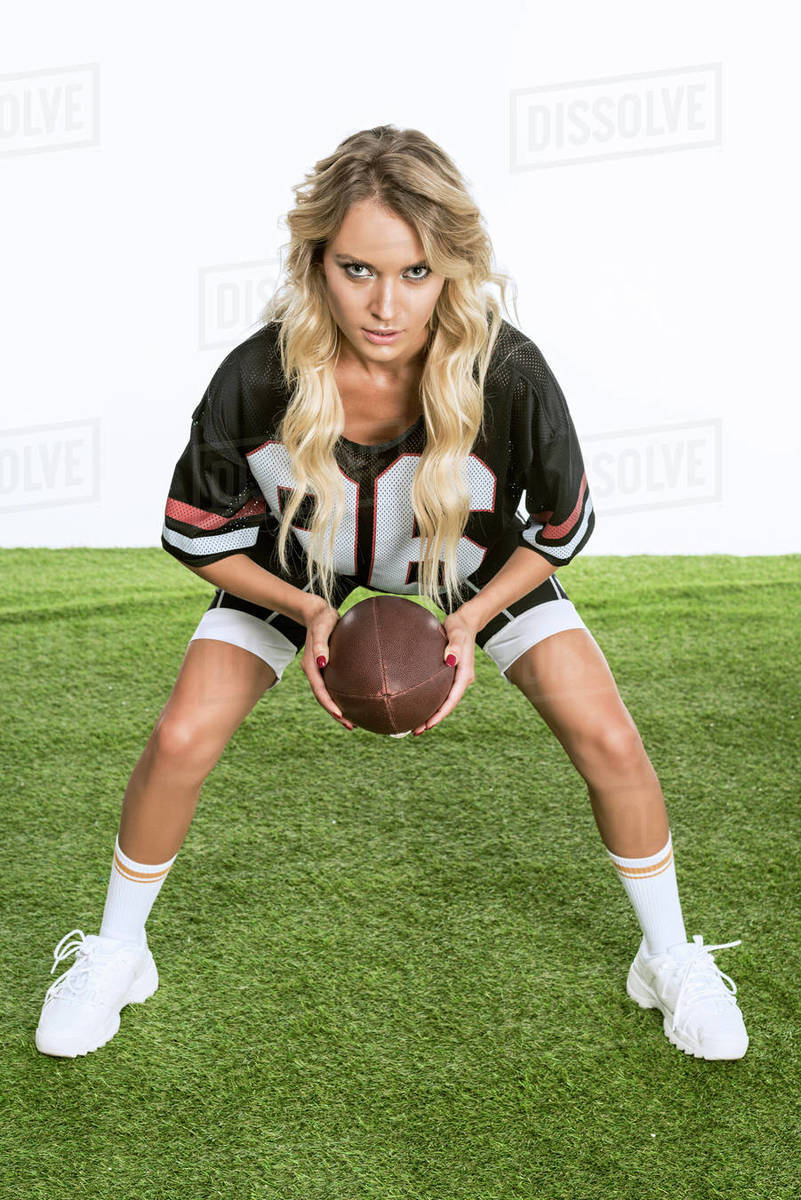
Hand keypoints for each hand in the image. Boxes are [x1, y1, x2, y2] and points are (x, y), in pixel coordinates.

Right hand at [301, 598, 354, 730]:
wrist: (318, 612)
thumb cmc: (322, 619)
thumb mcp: (321, 628)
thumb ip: (320, 645)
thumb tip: (323, 662)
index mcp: (311, 666)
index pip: (320, 690)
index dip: (329, 704)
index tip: (340, 715)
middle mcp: (315, 671)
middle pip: (323, 698)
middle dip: (336, 713)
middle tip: (352, 726)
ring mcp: (321, 670)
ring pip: (328, 695)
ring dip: (339, 709)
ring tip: (354, 721)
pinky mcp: (328, 668)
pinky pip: (334, 687)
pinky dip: (342, 697)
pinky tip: (355, 701)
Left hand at [412, 607, 478, 735]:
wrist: (465, 621)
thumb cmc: (459, 626)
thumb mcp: (457, 633)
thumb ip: (454, 646)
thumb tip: (450, 660)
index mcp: (465, 674)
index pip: (452, 700)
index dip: (440, 714)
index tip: (427, 725)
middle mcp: (461, 679)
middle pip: (447, 705)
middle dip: (432, 719)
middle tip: (415, 731)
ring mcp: (456, 678)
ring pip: (443, 700)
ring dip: (431, 713)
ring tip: (414, 724)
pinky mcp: (449, 675)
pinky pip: (440, 692)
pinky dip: (429, 700)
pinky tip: (417, 704)